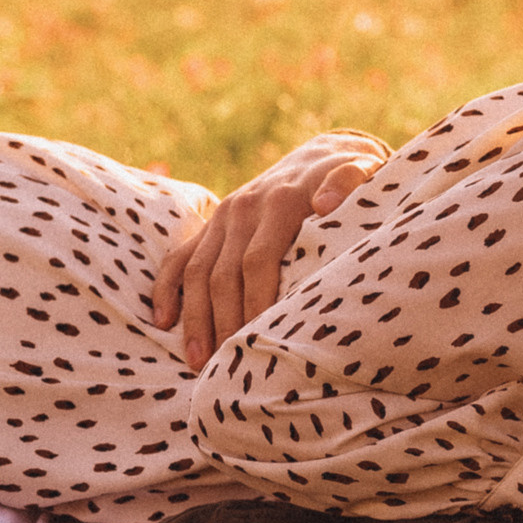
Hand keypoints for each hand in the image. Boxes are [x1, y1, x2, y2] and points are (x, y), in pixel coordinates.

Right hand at [152, 130, 387, 369]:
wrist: (322, 156)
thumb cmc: (350, 178)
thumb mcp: (360, 171)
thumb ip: (348, 183)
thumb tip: (325, 204)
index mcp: (279, 203)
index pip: (258, 262)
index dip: (255, 303)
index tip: (257, 341)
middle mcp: (245, 208)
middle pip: (223, 275)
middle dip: (223, 323)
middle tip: (225, 366)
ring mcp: (224, 217)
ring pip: (197, 272)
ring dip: (195, 318)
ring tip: (198, 361)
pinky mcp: (212, 224)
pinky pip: (180, 256)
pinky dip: (166, 288)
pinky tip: (162, 320)